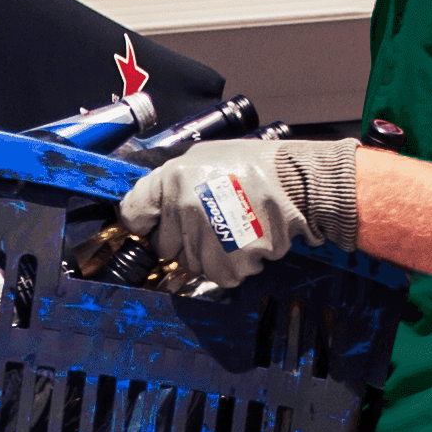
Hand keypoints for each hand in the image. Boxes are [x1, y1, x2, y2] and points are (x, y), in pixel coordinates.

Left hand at [118, 138, 355, 286]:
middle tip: (211, 223)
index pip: (132, 213)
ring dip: (211, 256)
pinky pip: (221, 276)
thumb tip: (151, 207)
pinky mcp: (232, 258)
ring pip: (192, 265)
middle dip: (184, 241)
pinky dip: (235, 266)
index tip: (152, 224)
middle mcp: (185, 206)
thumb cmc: (253, 166)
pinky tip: (248, 243)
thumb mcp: (203, 156)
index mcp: (173, 177)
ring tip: (234, 231)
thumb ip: (172, 182)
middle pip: (163, 248)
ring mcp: (208, 235)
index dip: (142, 222)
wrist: (299, 180)